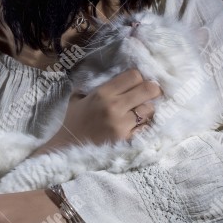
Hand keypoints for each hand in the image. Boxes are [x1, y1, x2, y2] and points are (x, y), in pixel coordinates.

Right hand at [31, 68, 160, 155]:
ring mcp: (122, 124)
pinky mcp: (126, 139)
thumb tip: (111, 77)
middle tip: (151, 92)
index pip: (133, 76)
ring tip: (141, 111)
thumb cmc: (73, 121)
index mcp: (102, 93)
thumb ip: (94, 86)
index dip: (139, 77)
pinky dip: (144, 125)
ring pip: (149, 109)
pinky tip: (136, 125)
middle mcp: (114, 106)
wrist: (69, 147)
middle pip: (147, 89)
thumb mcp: (78, 97)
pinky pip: (145, 127)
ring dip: (148, 109)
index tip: (137, 82)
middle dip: (152, 89)